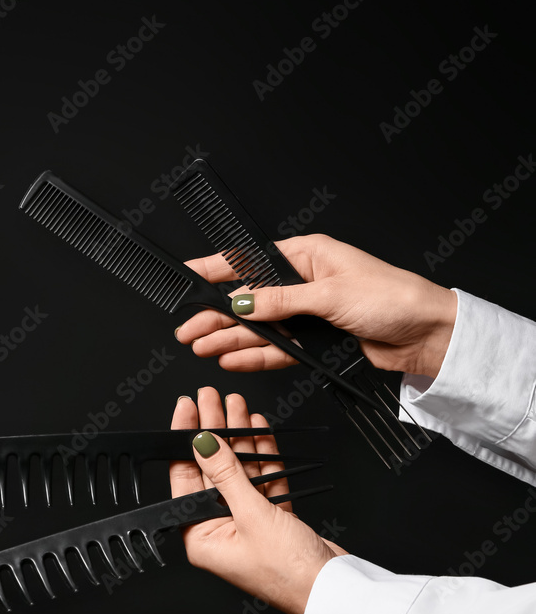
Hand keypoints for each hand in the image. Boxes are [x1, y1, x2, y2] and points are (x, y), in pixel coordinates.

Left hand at [169, 387, 346, 613]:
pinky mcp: (272, 520)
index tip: (188, 410)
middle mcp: (219, 530)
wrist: (331, 590)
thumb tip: (202, 443)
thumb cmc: (288, 572)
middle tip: (213, 399)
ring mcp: (246, 524)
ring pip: (239, 471)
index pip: (185, 477)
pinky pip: (262, 481)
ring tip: (237, 406)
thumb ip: (226, 474)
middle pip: (212, 470)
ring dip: (240, 438)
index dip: (186, 439)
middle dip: (215, 431)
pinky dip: (263, 455)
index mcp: (200, 537)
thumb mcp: (251, 514)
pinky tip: (259, 430)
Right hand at [175, 234, 456, 377]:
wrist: (427, 335)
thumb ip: (280, 300)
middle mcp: (304, 282)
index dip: (215, 269)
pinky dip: (254, 354)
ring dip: (230, 338)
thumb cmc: (393, 297)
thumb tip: (242, 300)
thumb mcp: (330, 294)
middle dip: (216, 315)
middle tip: (188, 329)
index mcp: (307, 255)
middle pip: (249, 299)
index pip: (250, 261)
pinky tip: (231, 358)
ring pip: (259, 327)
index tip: (187, 276)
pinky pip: (277, 348)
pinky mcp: (316, 340)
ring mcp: (308, 313)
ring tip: (201, 346)